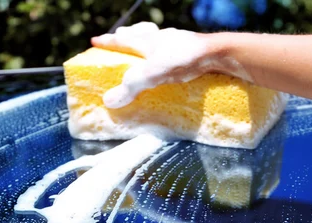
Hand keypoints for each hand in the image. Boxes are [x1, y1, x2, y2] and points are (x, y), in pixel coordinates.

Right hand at [91, 22, 210, 108]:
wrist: (216, 54)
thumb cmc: (182, 59)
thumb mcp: (151, 75)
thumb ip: (130, 87)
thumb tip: (109, 100)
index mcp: (147, 41)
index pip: (121, 40)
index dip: (108, 42)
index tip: (95, 40)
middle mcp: (161, 37)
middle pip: (139, 33)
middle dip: (128, 36)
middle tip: (120, 37)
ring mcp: (177, 42)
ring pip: (157, 39)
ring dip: (148, 43)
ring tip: (145, 50)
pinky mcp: (192, 50)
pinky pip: (173, 48)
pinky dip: (166, 52)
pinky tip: (170, 60)